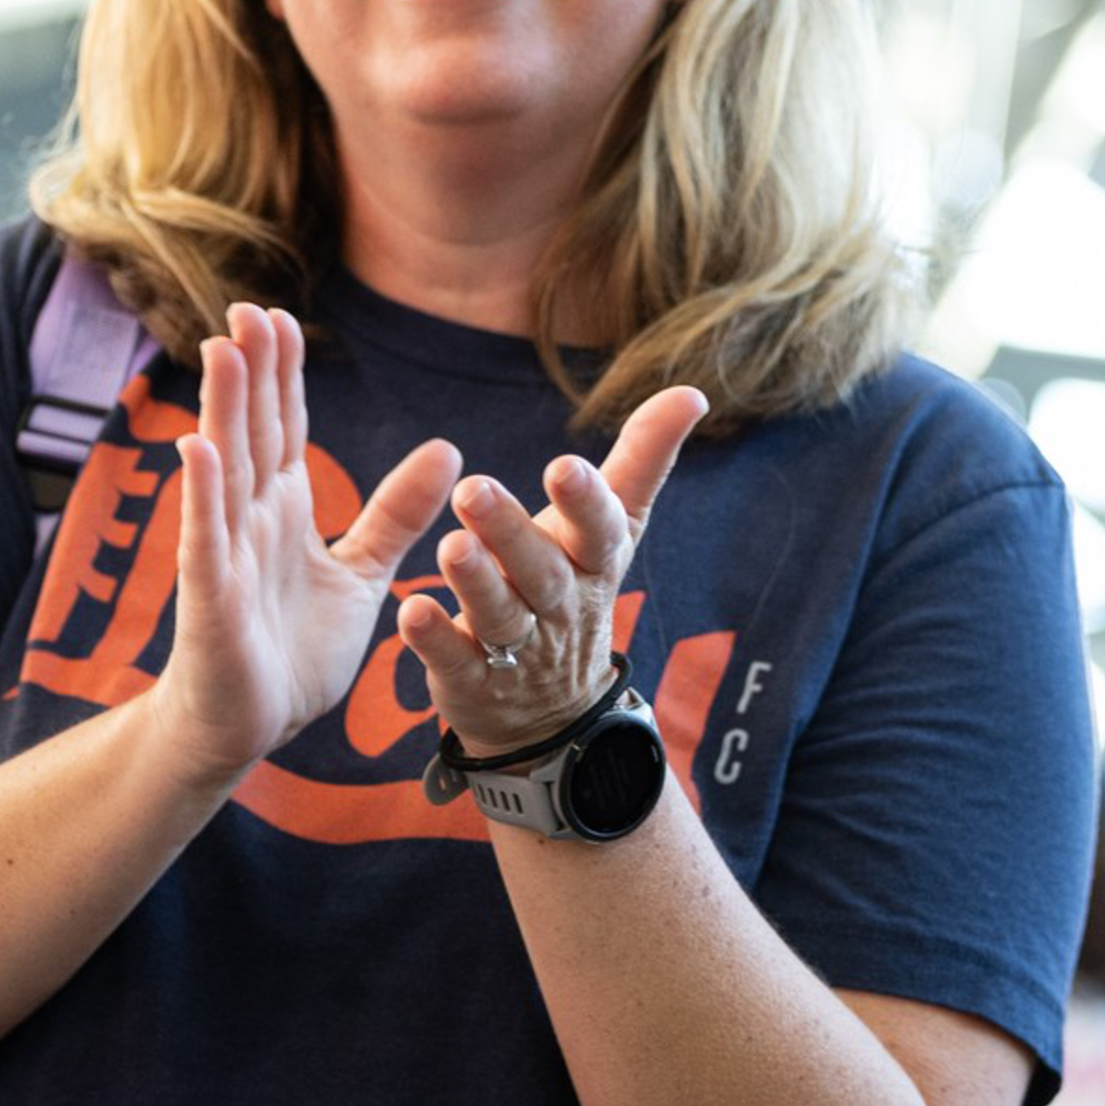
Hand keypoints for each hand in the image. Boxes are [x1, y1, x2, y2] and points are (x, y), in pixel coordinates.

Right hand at [155, 304, 462, 784]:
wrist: (249, 726)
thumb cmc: (292, 651)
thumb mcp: (361, 574)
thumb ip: (395, 514)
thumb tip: (446, 450)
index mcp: (280, 511)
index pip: (283, 428)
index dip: (281, 374)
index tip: (281, 317)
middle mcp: (247, 520)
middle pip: (252, 431)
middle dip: (251, 371)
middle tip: (250, 309)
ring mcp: (223, 554)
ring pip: (225, 468)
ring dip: (223, 409)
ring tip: (225, 348)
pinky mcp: (210, 597)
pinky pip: (206, 538)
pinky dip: (202, 493)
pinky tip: (197, 446)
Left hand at [397, 387, 704, 756]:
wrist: (553, 712)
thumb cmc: (576, 590)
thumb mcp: (613, 530)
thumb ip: (643, 460)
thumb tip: (693, 393)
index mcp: (592, 563)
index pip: (600, 531)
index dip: (586, 503)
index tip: (564, 466)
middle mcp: (558, 606)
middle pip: (541, 571)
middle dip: (511, 532)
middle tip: (474, 489)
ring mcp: (517, 649)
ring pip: (499, 615)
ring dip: (475, 581)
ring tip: (451, 545)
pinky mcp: (474, 681)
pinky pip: (455, 660)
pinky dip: (434, 640)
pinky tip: (411, 611)